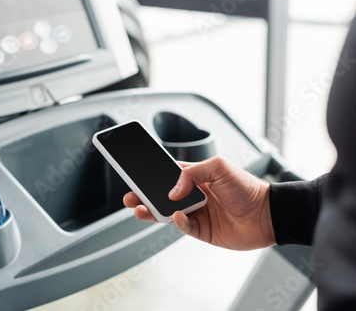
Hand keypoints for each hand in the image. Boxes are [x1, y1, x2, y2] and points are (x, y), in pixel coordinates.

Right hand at [123, 156, 275, 250]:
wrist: (267, 214)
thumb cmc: (247, 187)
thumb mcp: (219, 167)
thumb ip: (191, 174)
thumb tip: (172, 192)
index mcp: (196, 177)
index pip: (167, 175)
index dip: (151, 176)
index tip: (135, 176)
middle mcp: (193, 195)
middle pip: (162, 196)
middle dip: (144, 196)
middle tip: (129, 197)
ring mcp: (196, 213)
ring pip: (167, 213)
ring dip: (152, 211)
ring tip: (139, 209)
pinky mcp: (202, 230)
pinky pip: (184, 227)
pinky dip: (178, 222)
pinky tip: (178, 217)